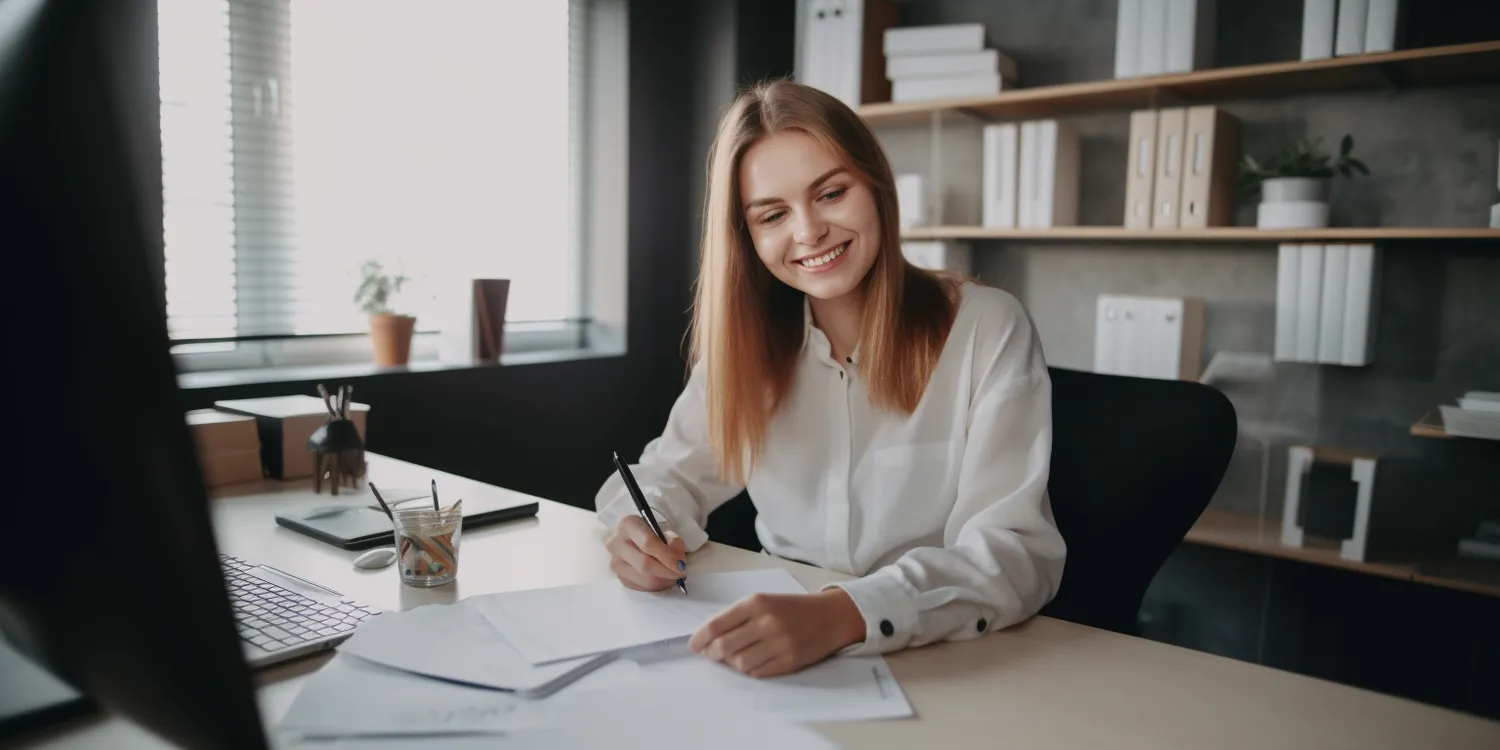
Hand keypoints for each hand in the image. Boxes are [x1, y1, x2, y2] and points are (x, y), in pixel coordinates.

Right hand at [606, 515, 687, 591]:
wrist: (637, 539)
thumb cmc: (653, 532)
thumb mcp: (665, 529)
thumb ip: (673, 541)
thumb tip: (677, 559)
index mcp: (628, 525)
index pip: (648, 543)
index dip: (667, 556)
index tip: (681, 564)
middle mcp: (616, 543)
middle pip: (644, 564)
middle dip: (667, 571)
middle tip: (681, 572)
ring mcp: (615, 563)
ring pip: (643, 579)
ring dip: (664, 580)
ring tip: (674, 575)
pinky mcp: (619, 578)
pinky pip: (641, 587)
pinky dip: (657, 586)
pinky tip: (664, 579)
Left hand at [688, 589, 864, 677]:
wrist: (832, 616)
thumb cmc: (792, 608)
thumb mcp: (764, 601)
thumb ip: (737, 617)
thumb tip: (707, 639)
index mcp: (756, 603)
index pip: (716, 625)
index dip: (699, 639)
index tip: (693, 645)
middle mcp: (767, 622)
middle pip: (723, 647)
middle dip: (712, 654)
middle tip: (711, 654)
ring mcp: (779, 644)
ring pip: (739, 663)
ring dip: (732, 663)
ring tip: (736, 656)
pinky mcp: (789, 662)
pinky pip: (757, 672)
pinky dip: (750, 669)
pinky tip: (753, 661)